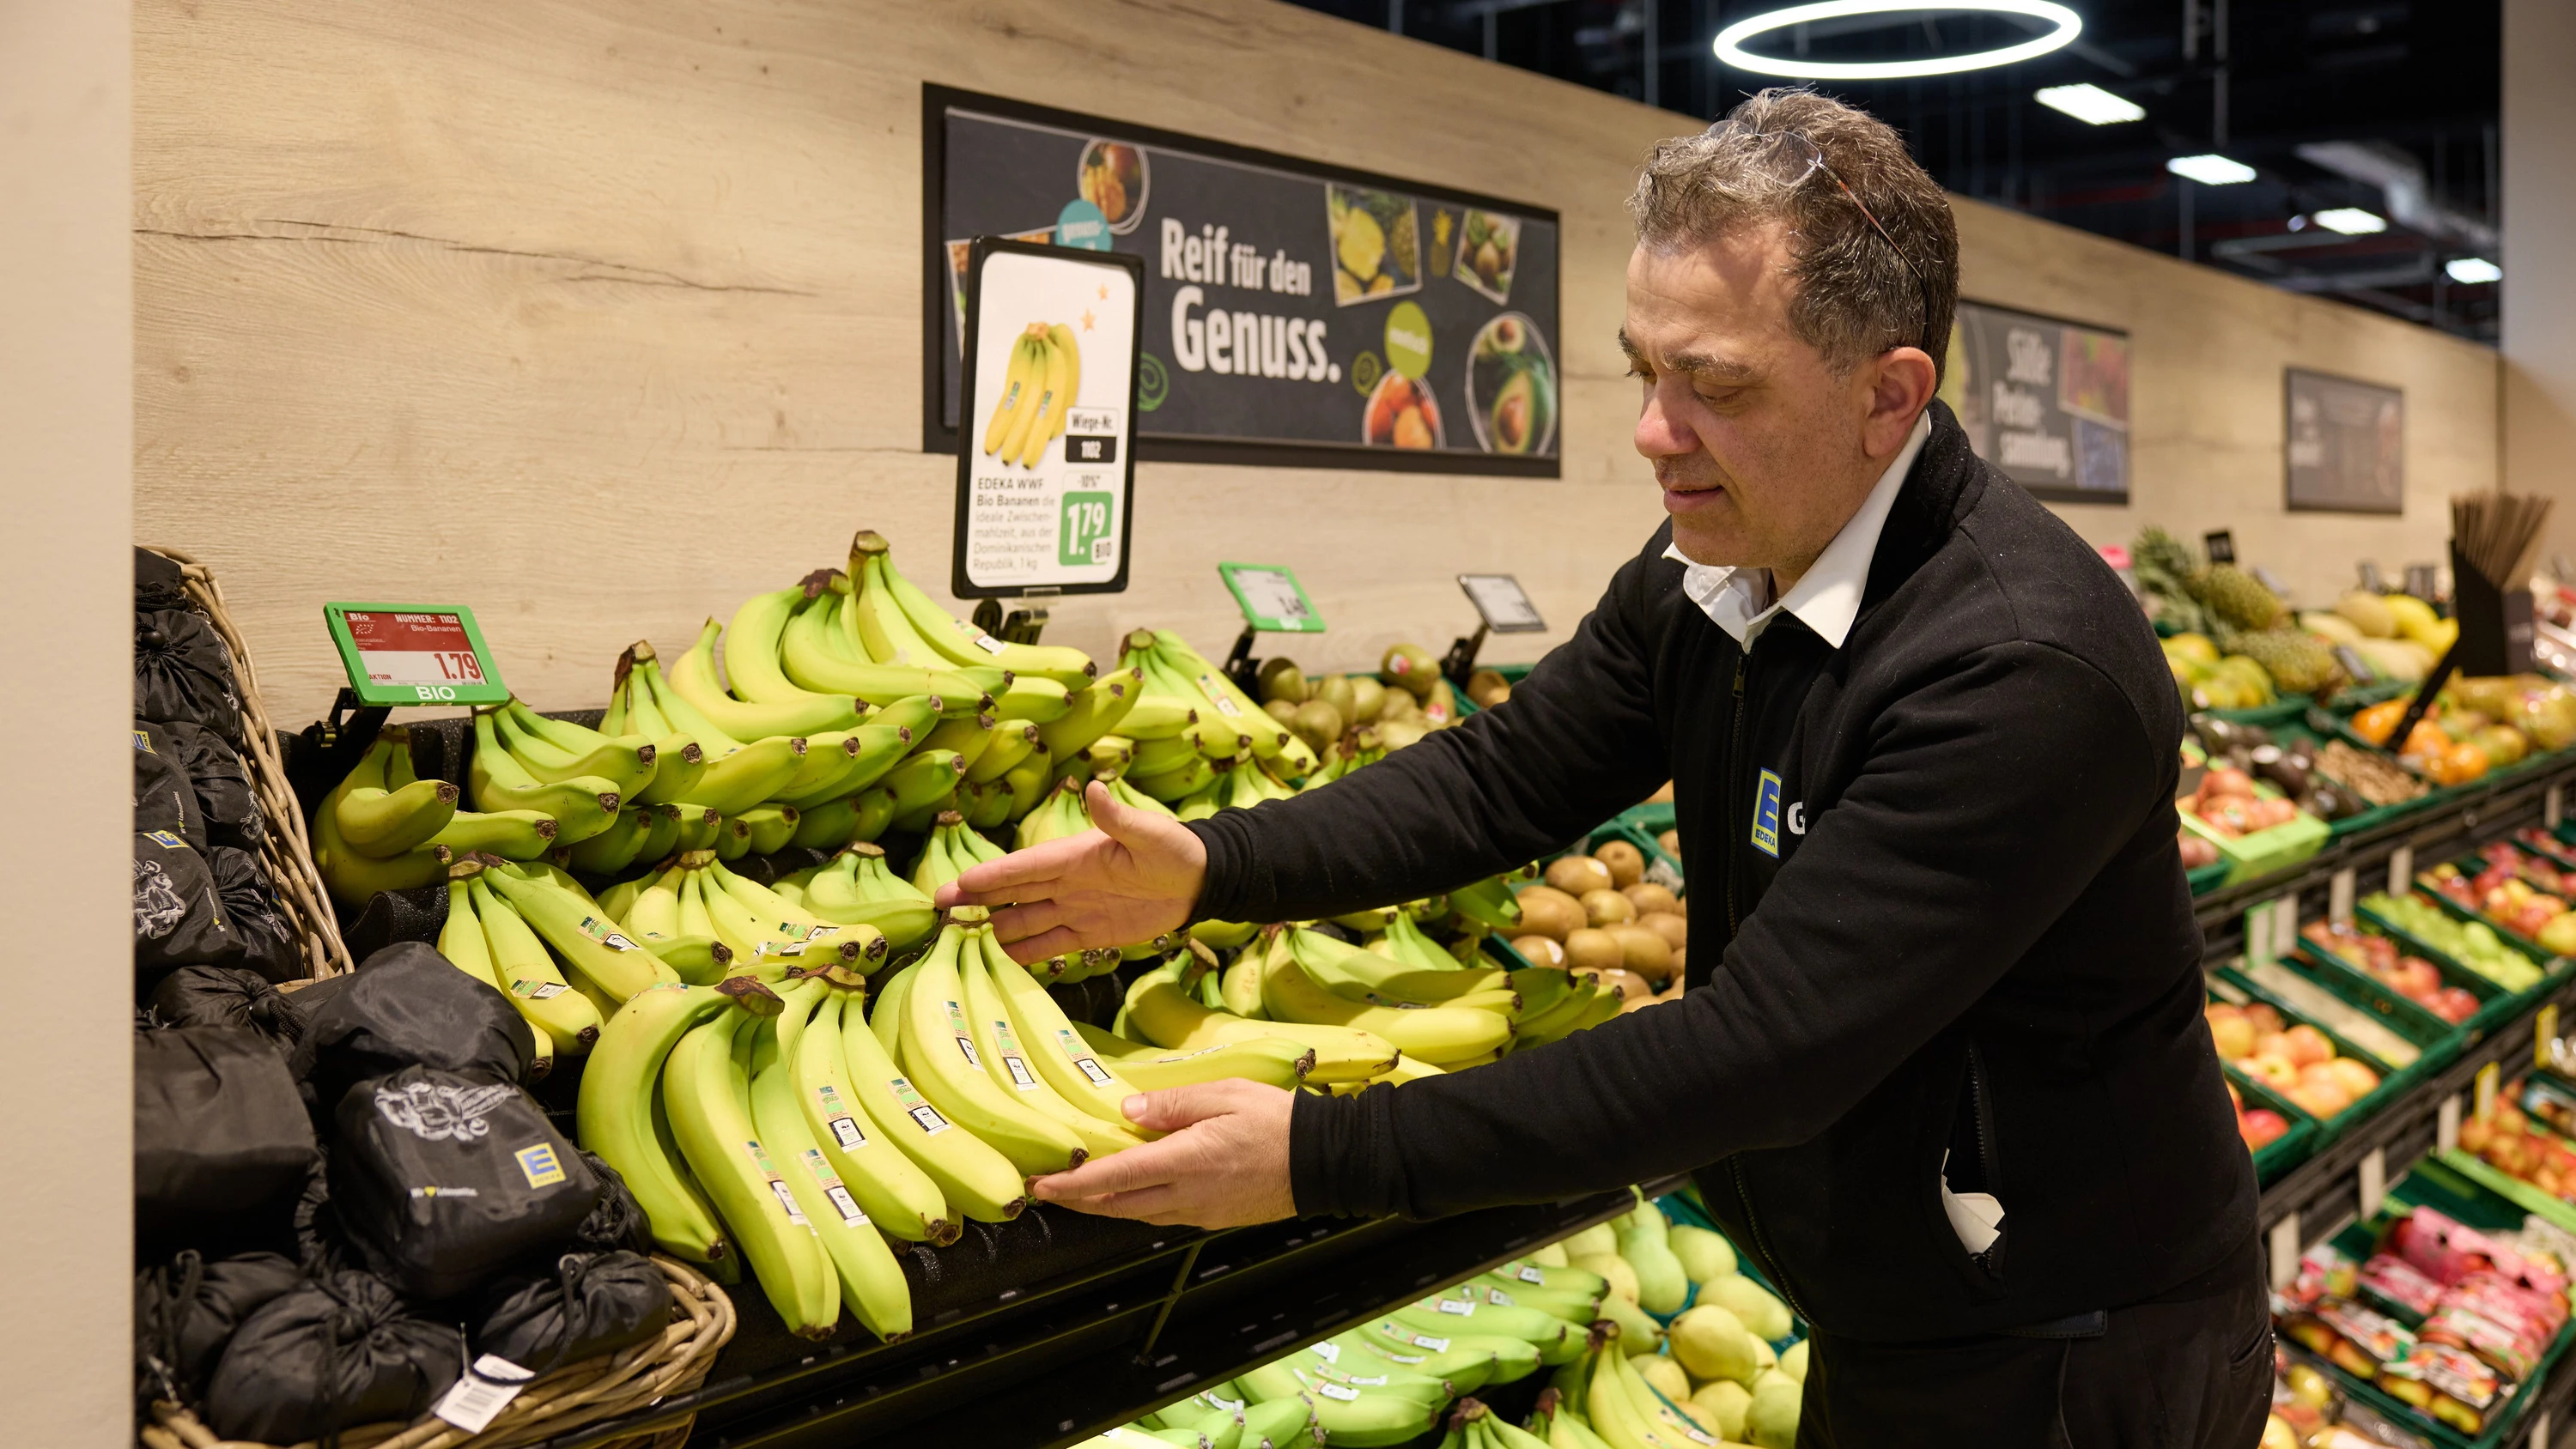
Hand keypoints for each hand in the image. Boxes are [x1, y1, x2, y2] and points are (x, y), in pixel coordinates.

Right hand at [936, 781, 1207, 963]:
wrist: (1202, 881)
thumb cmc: (1176, 849)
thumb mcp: (1148, 832)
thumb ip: (1117, 817)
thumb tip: (1095, 788)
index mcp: (1072, 857)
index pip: (1020, 870)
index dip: (986, 878)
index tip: (952, 888)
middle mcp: (1065, 884)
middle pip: (1011, 895)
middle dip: (975, 903)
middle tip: (937, 912)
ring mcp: (1074, 910)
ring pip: (1024, 923)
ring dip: (994, 932)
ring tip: (958, 944)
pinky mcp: (1089, 935)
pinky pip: (1049, 946)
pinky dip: (1025, 956)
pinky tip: (999, 965)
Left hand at [1029, 1080, 1296, 1227]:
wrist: (1324, 1162)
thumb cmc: (1278, 1121)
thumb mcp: (1225, 1095)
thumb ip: (1173, 1103)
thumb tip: (1128, 1111)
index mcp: (1185, 1161)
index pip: (1113, 1178)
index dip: (1071, 1184)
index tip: (1041, 1185)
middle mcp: (1186, 1195)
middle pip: (1116, 1205)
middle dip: (1076, 1199)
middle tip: (1046, 1189)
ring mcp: (1199, 1212)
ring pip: (1136, 1214)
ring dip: (1103, 1205)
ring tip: (1078, 1190)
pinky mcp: (1212, 1217)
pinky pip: (1161, 1215)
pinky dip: (1134, 1206)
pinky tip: (1129, 1192)